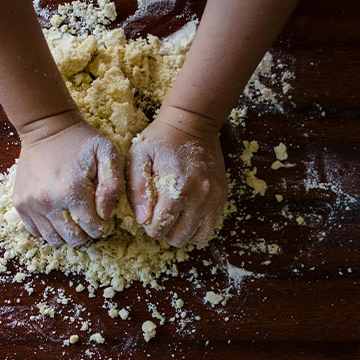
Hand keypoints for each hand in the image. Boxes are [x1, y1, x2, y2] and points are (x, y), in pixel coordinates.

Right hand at [13, 117, 124, 246]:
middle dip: (86, 233)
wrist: (46, 126)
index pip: (94, 229)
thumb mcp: (107, 154)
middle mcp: (48, 201)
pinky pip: (36, 231)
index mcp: (72, 191)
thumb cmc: (80, 140)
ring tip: (74, 219)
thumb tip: (105, 214)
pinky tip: (58, 216)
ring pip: (53, 239)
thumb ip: (113, 185)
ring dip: (68, 234)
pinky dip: (49, 230)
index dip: (103, 226)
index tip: (104, 217)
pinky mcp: (20, 203)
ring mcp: (31, 204)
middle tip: (90, 219)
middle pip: (74, 239)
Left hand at [127, 107, 226, 246]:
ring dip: (182, 232)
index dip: (149, 226)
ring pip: (197, 237)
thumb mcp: (139, 156)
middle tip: (160, 216)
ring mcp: (213, 198)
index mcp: (177, 189)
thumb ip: (137, 189)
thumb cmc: (161, 139)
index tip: (147, 215)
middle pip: (178, 237)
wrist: (193, 122)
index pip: (160, 229)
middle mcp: (199, 197)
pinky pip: (210, 227)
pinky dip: (197, 227)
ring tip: (174, 217)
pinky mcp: (221, 196)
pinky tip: (187, 213)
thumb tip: (143, 219)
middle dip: (165, 232)